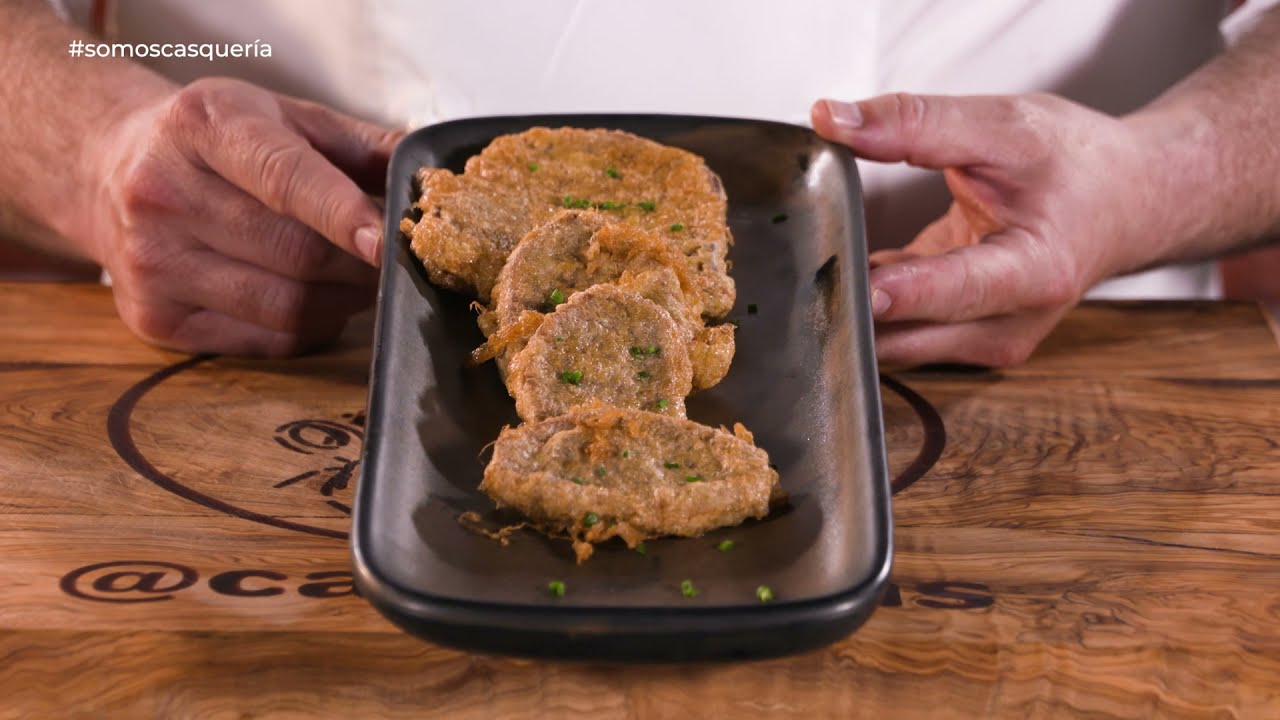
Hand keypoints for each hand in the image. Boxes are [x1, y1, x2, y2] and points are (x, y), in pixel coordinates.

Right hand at [80, 77, 401, 354]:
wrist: (108, 169)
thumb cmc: (220, 141)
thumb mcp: (284, 116)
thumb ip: (362, 145)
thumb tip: (433, 177)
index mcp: (204, 125)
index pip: (284, 178)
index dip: (343, 213)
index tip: (390, 240)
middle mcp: (163, 192)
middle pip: (296, 253)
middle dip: (362, 266)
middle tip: (395, 262)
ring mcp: (152, 262)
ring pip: (286, 306)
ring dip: (343, 300)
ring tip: (357, 278)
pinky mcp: (155, 318)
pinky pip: (267, 340)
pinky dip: (311, 325)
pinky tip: (314, 298)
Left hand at [812, 92, 1157, 366]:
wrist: (1127, 201)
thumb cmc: (1080, 165)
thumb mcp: (1004, 127)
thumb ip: (916, 125)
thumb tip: (834, 122)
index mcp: (1035, 271)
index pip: (957, 290)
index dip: (903, 291)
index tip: (861, 287)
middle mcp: (1011, 323)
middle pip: (910, 335)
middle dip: (854, 304)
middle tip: (806, 264)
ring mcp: (987, 341)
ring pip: (895, 345)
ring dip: (855, 309)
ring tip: (821, 263)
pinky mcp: (963, 340)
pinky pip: (897, 333)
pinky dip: (870, 305)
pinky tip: (849, 269)